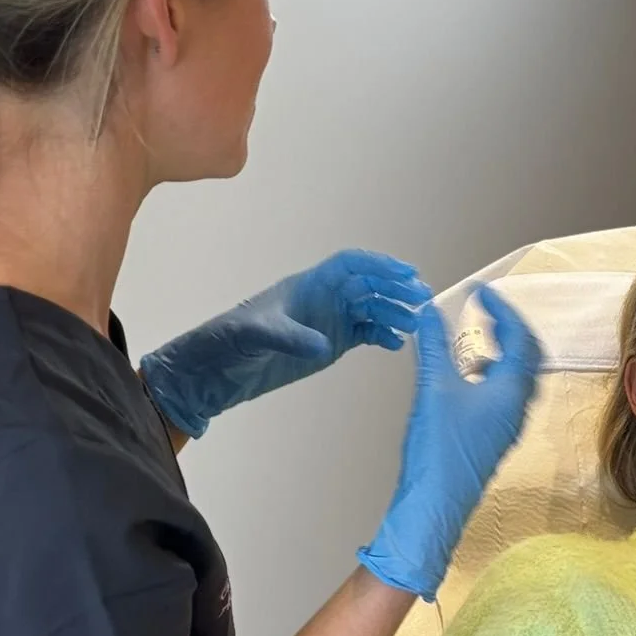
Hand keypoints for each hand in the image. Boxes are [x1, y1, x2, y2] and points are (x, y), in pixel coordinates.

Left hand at [140, 250, 430, 437]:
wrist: (214, 371)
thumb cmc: (229, 342)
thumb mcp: (256, 336)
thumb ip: (290, 338)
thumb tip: (324, 345)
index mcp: (307, 286)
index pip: (350, 265)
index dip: (379, 265)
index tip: (406, 274)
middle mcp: (322, 299)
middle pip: (368, 284)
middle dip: (395, 288)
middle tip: (421, 299)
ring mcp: (328, 321)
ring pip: (371, 308)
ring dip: (394, 313)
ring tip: (414, 325)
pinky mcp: (330, 343)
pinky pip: (364, 332)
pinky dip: (383, 335)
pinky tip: (395, 345)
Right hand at [358, 287, 542, 600]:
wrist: (435, 504)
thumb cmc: (438, 450)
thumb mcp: (433, 388)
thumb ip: (433, 345)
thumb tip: (428, 311)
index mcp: (511, 390)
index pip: (519, 336)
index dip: (501, 308)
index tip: (481, 291)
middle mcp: (518, 406)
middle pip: (529, 355)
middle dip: (511, 328)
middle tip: (489, 310)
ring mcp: (508, 424)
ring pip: (520, 377)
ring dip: (504, 351)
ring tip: (479, 338)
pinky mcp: (495, 437)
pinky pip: (507, 395)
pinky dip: (494, 375)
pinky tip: (468, 377)